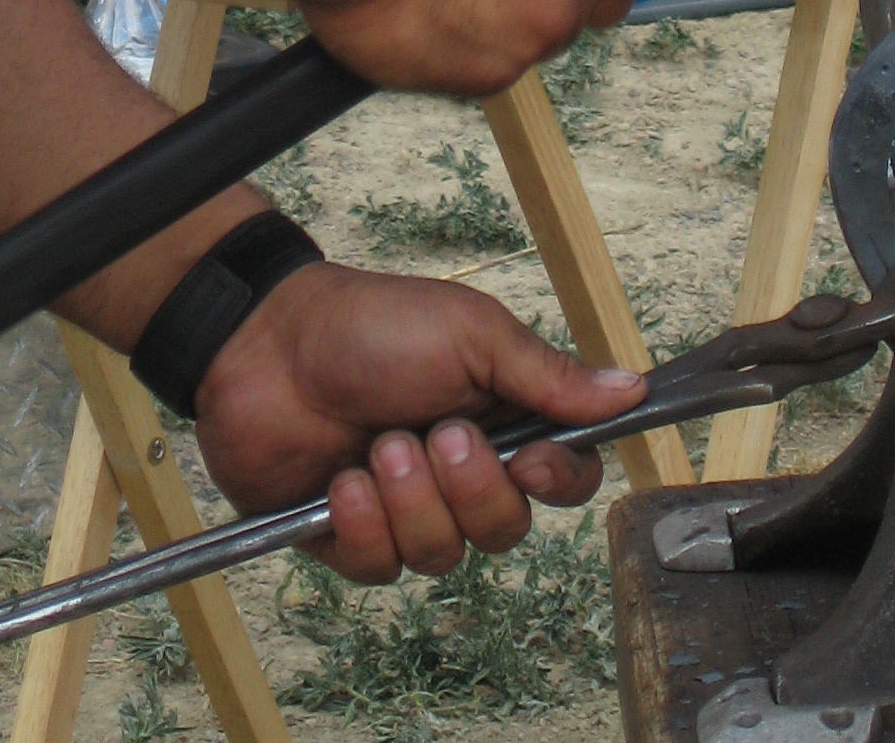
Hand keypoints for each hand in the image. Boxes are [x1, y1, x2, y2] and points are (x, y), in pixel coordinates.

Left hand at [192, 261, 635, 582]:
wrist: (264, 343)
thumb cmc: (368, 324)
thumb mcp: (469, 334)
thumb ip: (547, 374)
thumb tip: (631, 388)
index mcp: (498, 419)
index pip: (564, 478)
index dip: (557, 480)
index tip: (533, 457)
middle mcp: (457, 472)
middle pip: (507, 529)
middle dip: (471, 488)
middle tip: (433, 433)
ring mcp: (402, 509)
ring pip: (444, 557)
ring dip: (411, 500)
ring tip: (376, 446)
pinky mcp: (349, 540)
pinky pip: (381, 569)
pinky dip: (362, 524)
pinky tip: (341, 480)